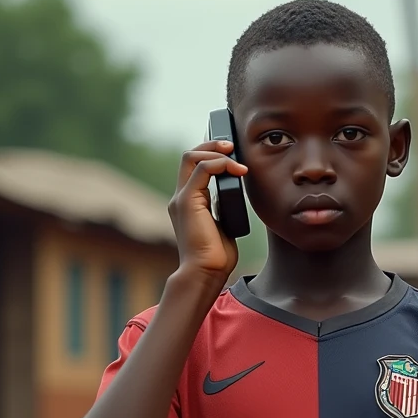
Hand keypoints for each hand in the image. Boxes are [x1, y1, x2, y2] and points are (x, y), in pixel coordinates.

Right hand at [168, 140, 247, 283]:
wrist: (205, 273)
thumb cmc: (215, 256)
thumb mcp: (222, 224)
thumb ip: (221, 207)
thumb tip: (232, 193)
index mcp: (187, 202)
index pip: (193, 166)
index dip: (210, 153)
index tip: (232, 154)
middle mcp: (180, 197)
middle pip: (189, 155)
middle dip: (212, 144)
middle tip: (233, 146)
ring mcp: (181, 198)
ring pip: (192, 157)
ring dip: (217, 152)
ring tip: (238, 161)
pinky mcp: (187, 201)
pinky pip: (202, 169)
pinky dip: (221, 164)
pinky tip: (238, 171)